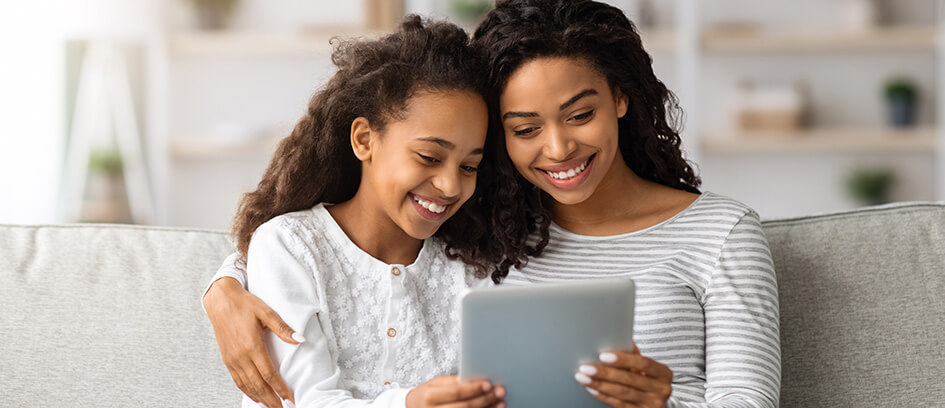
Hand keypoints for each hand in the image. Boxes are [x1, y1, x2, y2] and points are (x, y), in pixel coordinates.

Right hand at [203, 277, 302, 407]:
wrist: (220, 300)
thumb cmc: (245, 304)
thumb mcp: (267, 312)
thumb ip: (283, 329)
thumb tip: (301, 340)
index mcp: (252, 346)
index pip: (269, 374)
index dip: (280, 388)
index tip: (291, 398)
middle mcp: (240, 356)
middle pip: (258, 385)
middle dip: (272, 399)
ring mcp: (232, 359)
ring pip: (247, 385)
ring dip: (260, 398)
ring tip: (272, 406)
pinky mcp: (227, 359)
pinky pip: (237, 381)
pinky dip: (247, 391)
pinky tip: (255, 397)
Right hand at [406, 376, 505, 407]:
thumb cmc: (427, 395)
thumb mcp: (434, 384)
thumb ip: (452, 382)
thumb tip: (474, 380)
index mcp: (429, 396)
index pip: (455, 392)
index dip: (473, 388)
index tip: (489, 383)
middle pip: (464, 407)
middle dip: (485, 399)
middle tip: (500, 392)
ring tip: (501, 403)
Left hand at [574, 344, 672, 407]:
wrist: (658, 402)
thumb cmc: (650, 380)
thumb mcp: (647, 367)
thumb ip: (634, 355)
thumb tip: (619, 338)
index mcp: (663, 373)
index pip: (644, 363)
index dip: (623, 359)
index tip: (603, 355)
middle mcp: (660, 390)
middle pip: (629, 379)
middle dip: (605, 372)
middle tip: (586, 367)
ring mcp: (651, 404)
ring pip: (622, 392)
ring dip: (599, 384)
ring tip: (583, 377)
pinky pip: (618, 403)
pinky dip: (602, 395)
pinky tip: (592, 388)